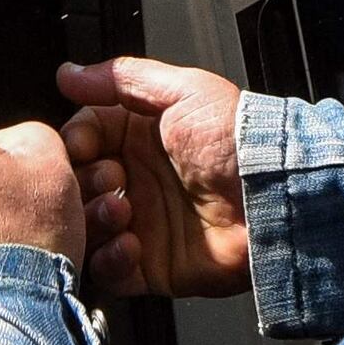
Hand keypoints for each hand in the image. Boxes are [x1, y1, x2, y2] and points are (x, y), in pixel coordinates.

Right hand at [57, 57, 252, 301]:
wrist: (275, 194)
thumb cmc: (237, 139)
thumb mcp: (183, 91)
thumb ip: (121, 79)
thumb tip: (68, 72)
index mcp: (139, 138)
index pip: (82, 139)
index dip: (75, 143)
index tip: (81, 146)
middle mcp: (137, 181)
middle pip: (77, 185)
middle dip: (84, 182)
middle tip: (114, 178)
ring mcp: (142, 224)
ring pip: (86, 228)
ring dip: (93, 219)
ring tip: (121, 210)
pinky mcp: (152, 266)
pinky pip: (109, 272)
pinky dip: (110, 259)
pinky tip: (131, 244)